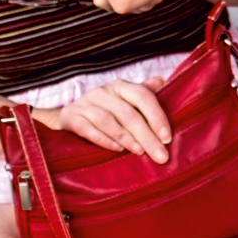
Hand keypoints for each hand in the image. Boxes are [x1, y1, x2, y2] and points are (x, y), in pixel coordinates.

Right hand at [44, 76, 171, 160]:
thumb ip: (144, 93)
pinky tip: (117, 150)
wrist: (69, 114)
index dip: (157, 117)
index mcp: (121, 86)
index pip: (143, 96)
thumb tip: (163, 81)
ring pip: (108, 120)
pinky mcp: (71, 117)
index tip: (167, 138)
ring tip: (140, 152)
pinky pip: (87, 129)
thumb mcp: (125, 99)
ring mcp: (85, 104)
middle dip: (147, 136)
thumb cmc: (106, 109)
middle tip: (160, 156)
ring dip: (126, 138)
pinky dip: (103, 139)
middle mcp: (103, 92)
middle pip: (128, 113)